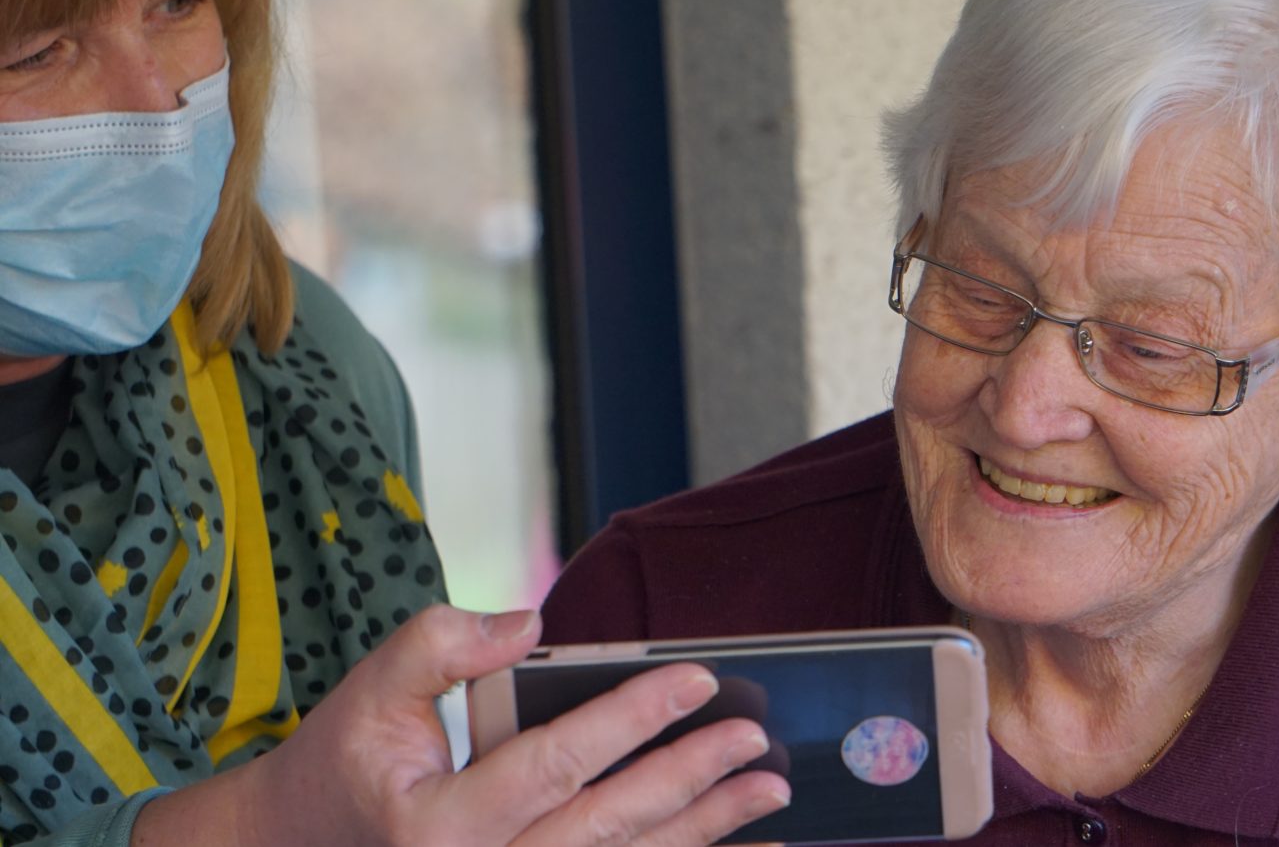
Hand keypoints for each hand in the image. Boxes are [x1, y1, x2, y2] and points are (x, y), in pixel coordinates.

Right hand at [135, 605, 789, 845]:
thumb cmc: (342, 767)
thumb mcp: (369, 691)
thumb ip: (440, 645)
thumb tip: (528, 621)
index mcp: (438, 823)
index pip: (556, 761)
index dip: (632, 717)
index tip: (697, 678)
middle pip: (607, 826)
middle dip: (692, 779)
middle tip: (754, 738)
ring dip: (703, 831)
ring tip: (766, 792)